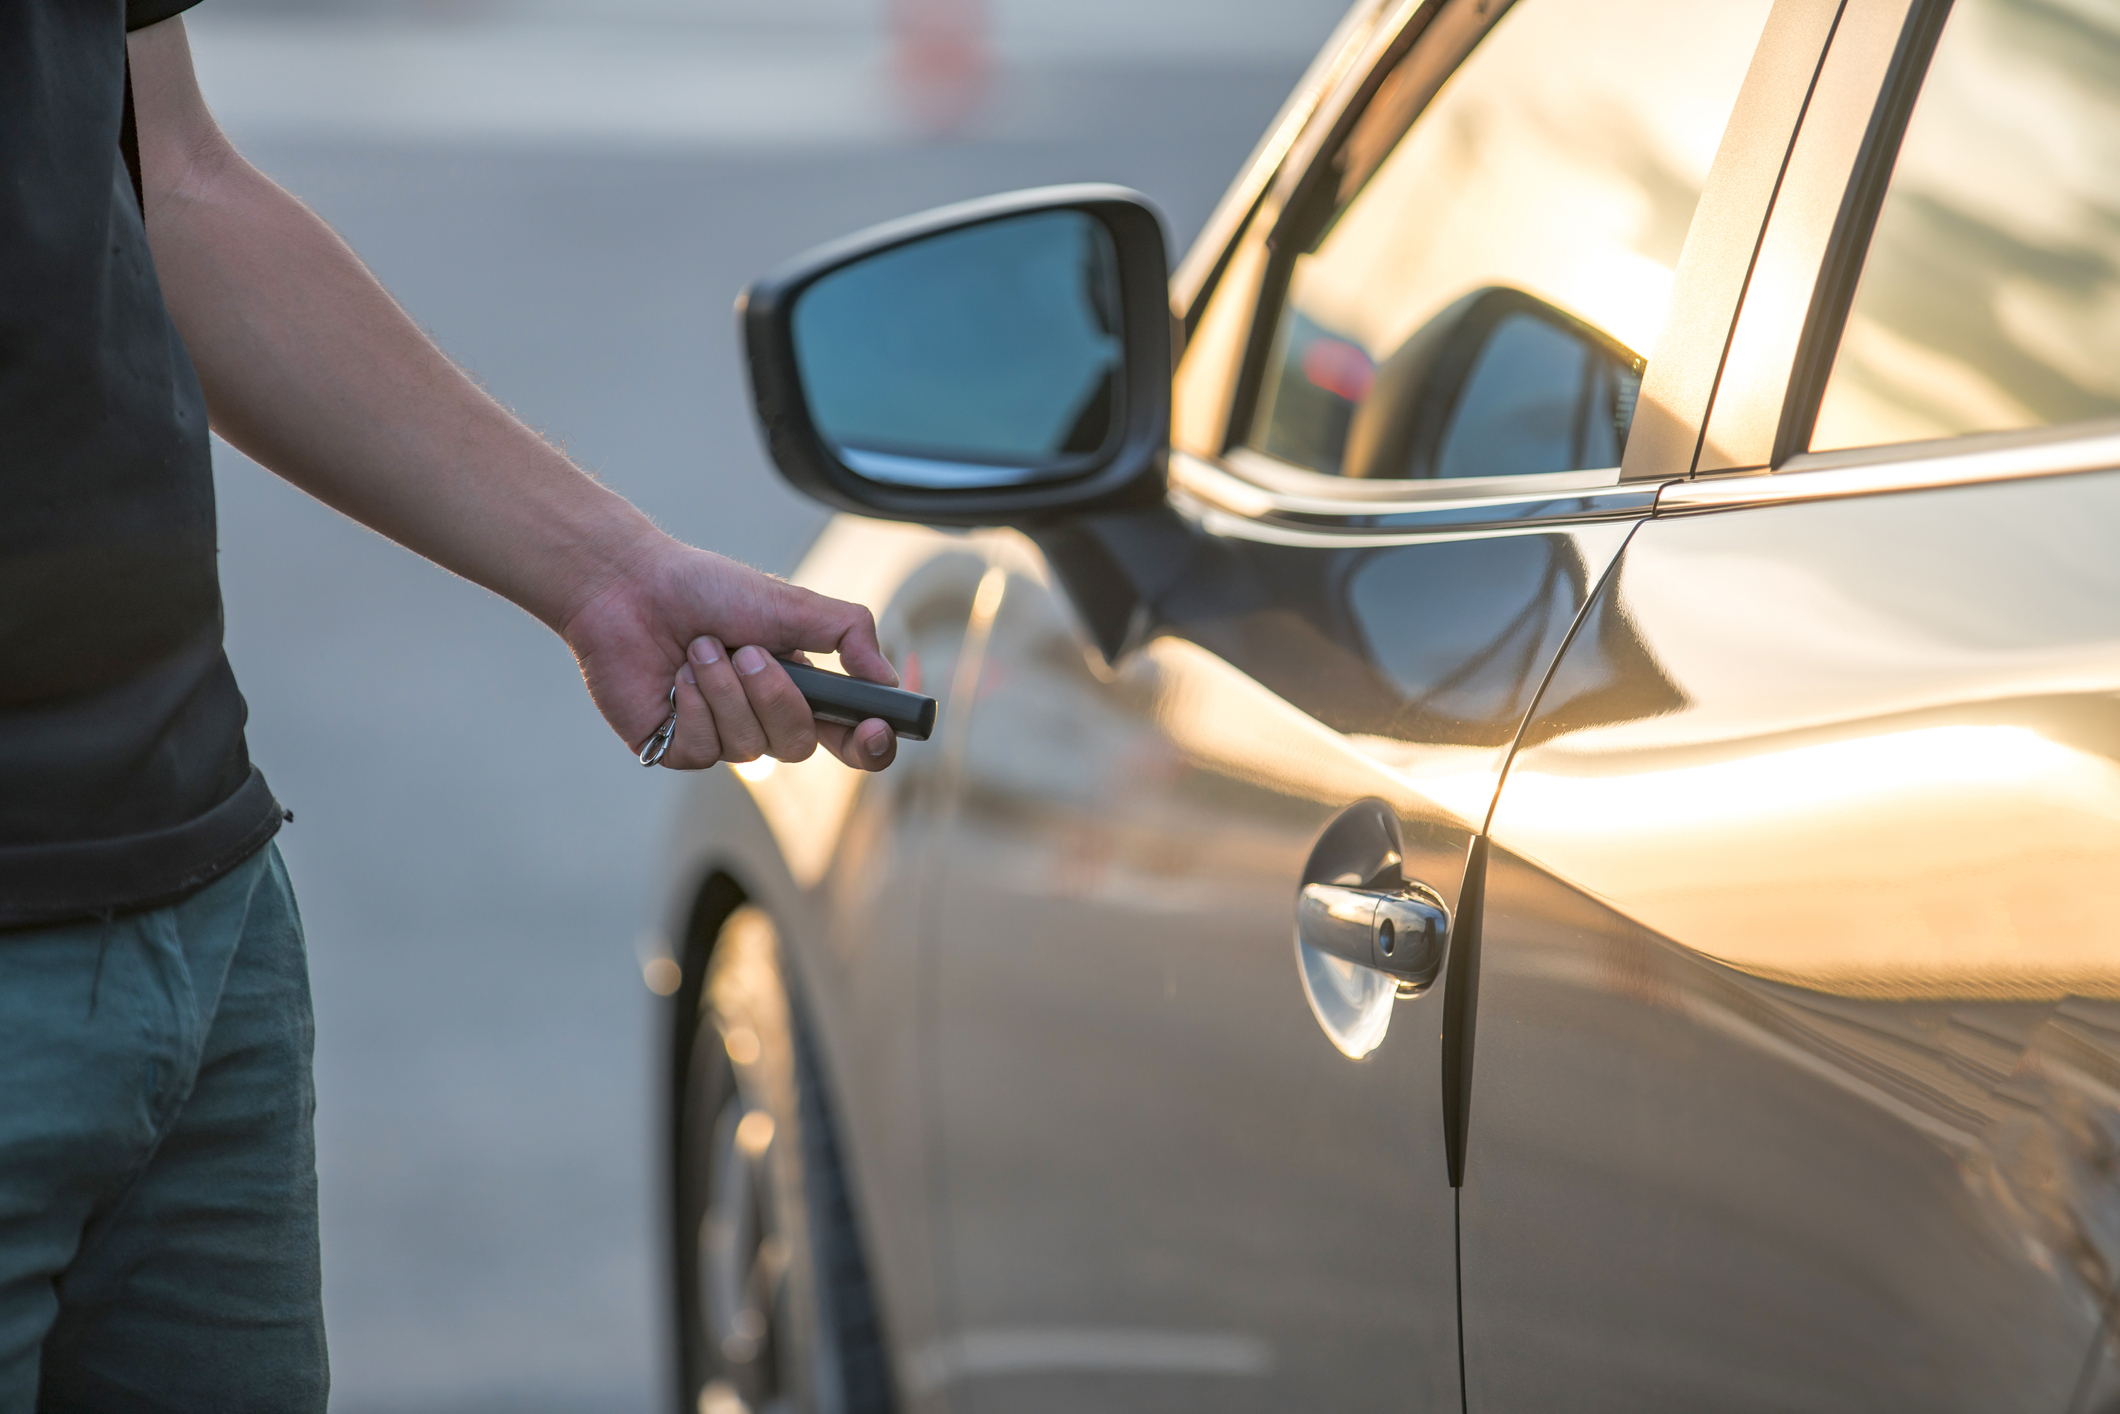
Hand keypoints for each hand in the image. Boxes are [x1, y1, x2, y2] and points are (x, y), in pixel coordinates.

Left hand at [561, 537, 899, 771]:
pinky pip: (703, 751)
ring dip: (725, 690)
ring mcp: (720, 738)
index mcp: (799, 689)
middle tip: (747, 651)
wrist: (630, 586)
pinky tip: (676, 679)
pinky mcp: (676, 748)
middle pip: (798, 745)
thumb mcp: (794, 603)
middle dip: (774, 695)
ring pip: (748, 748)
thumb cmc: (707, 590)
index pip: (850, 737)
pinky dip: (693, 707)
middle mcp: (763, 719)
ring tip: (699, 649)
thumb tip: (889, 677)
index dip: (869, 744)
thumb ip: (850, 634)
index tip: (872, 728)